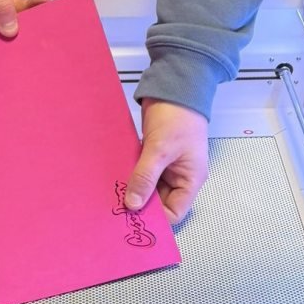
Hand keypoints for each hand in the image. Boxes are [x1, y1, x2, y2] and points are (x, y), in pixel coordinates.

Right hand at [0, 0, 48, 33]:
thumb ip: (0, 5)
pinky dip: (28, 4)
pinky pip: (14, 3)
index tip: (3, 51)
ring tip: (41, 14)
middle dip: (9, 31)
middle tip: (29, 35)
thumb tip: (8, 29)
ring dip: (25, 16)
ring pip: (6, 16)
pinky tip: (40, 2)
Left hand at [124, 99, 208, 225]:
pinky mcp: (154, 155)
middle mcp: (180, 176)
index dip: (156, 217)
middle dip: (141, 204)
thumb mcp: (160, 149)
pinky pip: (142, 173)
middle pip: (159, 202)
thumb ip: (146, 178)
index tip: (133, 215)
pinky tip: (115, 176)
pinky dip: (130, 175)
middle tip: (116, 206)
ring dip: (133, 189)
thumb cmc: (178, 116)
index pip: (174, 213)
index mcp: (190, 180)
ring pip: (148, 187)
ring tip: (113, 192)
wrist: (175, 85)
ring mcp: (166, 166)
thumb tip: (133, 204)